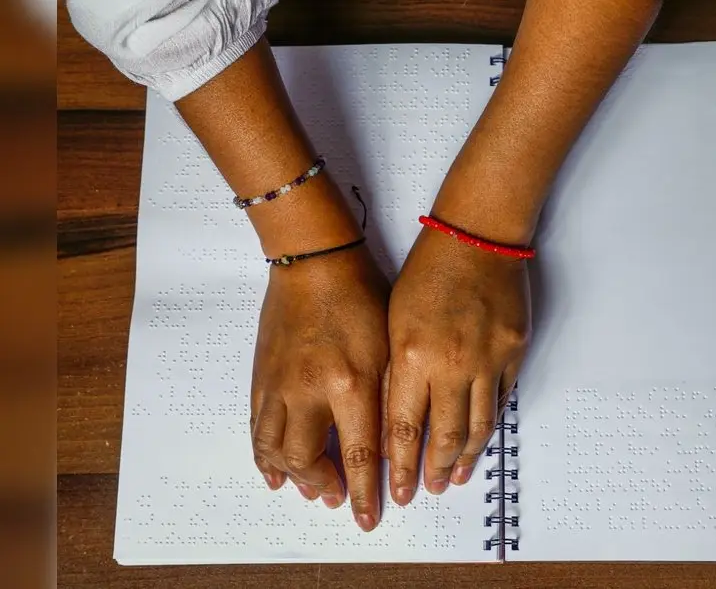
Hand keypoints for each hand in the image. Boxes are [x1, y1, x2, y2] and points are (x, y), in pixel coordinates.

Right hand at [249, 247, 388, 531]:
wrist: (315, 262)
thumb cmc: (362, 296)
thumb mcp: (392, 346)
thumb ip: (392, 397)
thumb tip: (396, 446)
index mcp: (351, 382)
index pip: (359, 453)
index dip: (365, 490)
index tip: (368, 515)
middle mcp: (310, 390)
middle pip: (306, 459)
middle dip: (323, 485)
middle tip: (338, 495)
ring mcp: (279, 384)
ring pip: (273, 449)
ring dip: (290, 476)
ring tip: (307, 488)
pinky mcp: (262, 376)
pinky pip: (256, 427)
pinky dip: (263, 454)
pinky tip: (273, 470)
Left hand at [384, 228, 529, 504]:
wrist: (477, 240)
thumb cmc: (428, 273)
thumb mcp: (393, 320)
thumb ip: (395, 373)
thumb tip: (395, 422)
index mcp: (413, 355)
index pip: (404, 427)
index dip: (400, 465)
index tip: (397, 490)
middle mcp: (452, 364)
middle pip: (444, 435)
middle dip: (433, 470)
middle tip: (428, 490)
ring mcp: (488, 360)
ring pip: (478, 424)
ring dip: (465, 456)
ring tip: (455, 477)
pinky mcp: (514, 352)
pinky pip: (502, 399)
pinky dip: (490, 423)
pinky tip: (481, 438)